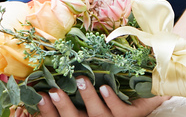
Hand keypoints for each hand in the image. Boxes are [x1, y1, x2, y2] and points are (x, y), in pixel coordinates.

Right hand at [31, 77, 164, 116]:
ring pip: (98, 114)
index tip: (39, 96)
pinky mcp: (131, 116)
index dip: (48, 111)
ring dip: (89, 97)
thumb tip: (51, 72)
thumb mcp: (92, 93)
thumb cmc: (113, 96)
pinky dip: (112, 100)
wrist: (146, 102)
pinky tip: (105, 88)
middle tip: (54, 91)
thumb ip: (76, 86)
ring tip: (82, 79)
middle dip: (63, 107)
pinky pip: (121, 111)